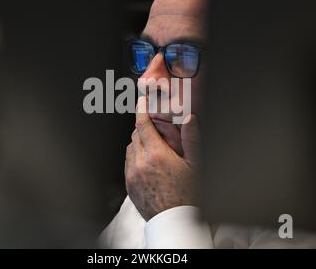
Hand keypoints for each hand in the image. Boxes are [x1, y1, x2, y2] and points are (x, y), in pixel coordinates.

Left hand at [125, 96, 199, 220]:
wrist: (175, 220)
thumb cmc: (188, 195)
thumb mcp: (195, 165)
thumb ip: (192, 139)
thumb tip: (190, 119)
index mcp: (157, 155)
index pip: (143, 125)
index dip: (141, 110)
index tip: (141, 102)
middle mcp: (141, 163)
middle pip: (135, 134)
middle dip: (143, 128)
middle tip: (155, 131)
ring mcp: (132, 174)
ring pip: (130, 147)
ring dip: (139, 143)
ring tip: (153, 149)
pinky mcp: (129, 184)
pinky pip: (127, 162)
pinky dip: (134, 157)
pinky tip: (147, 163)